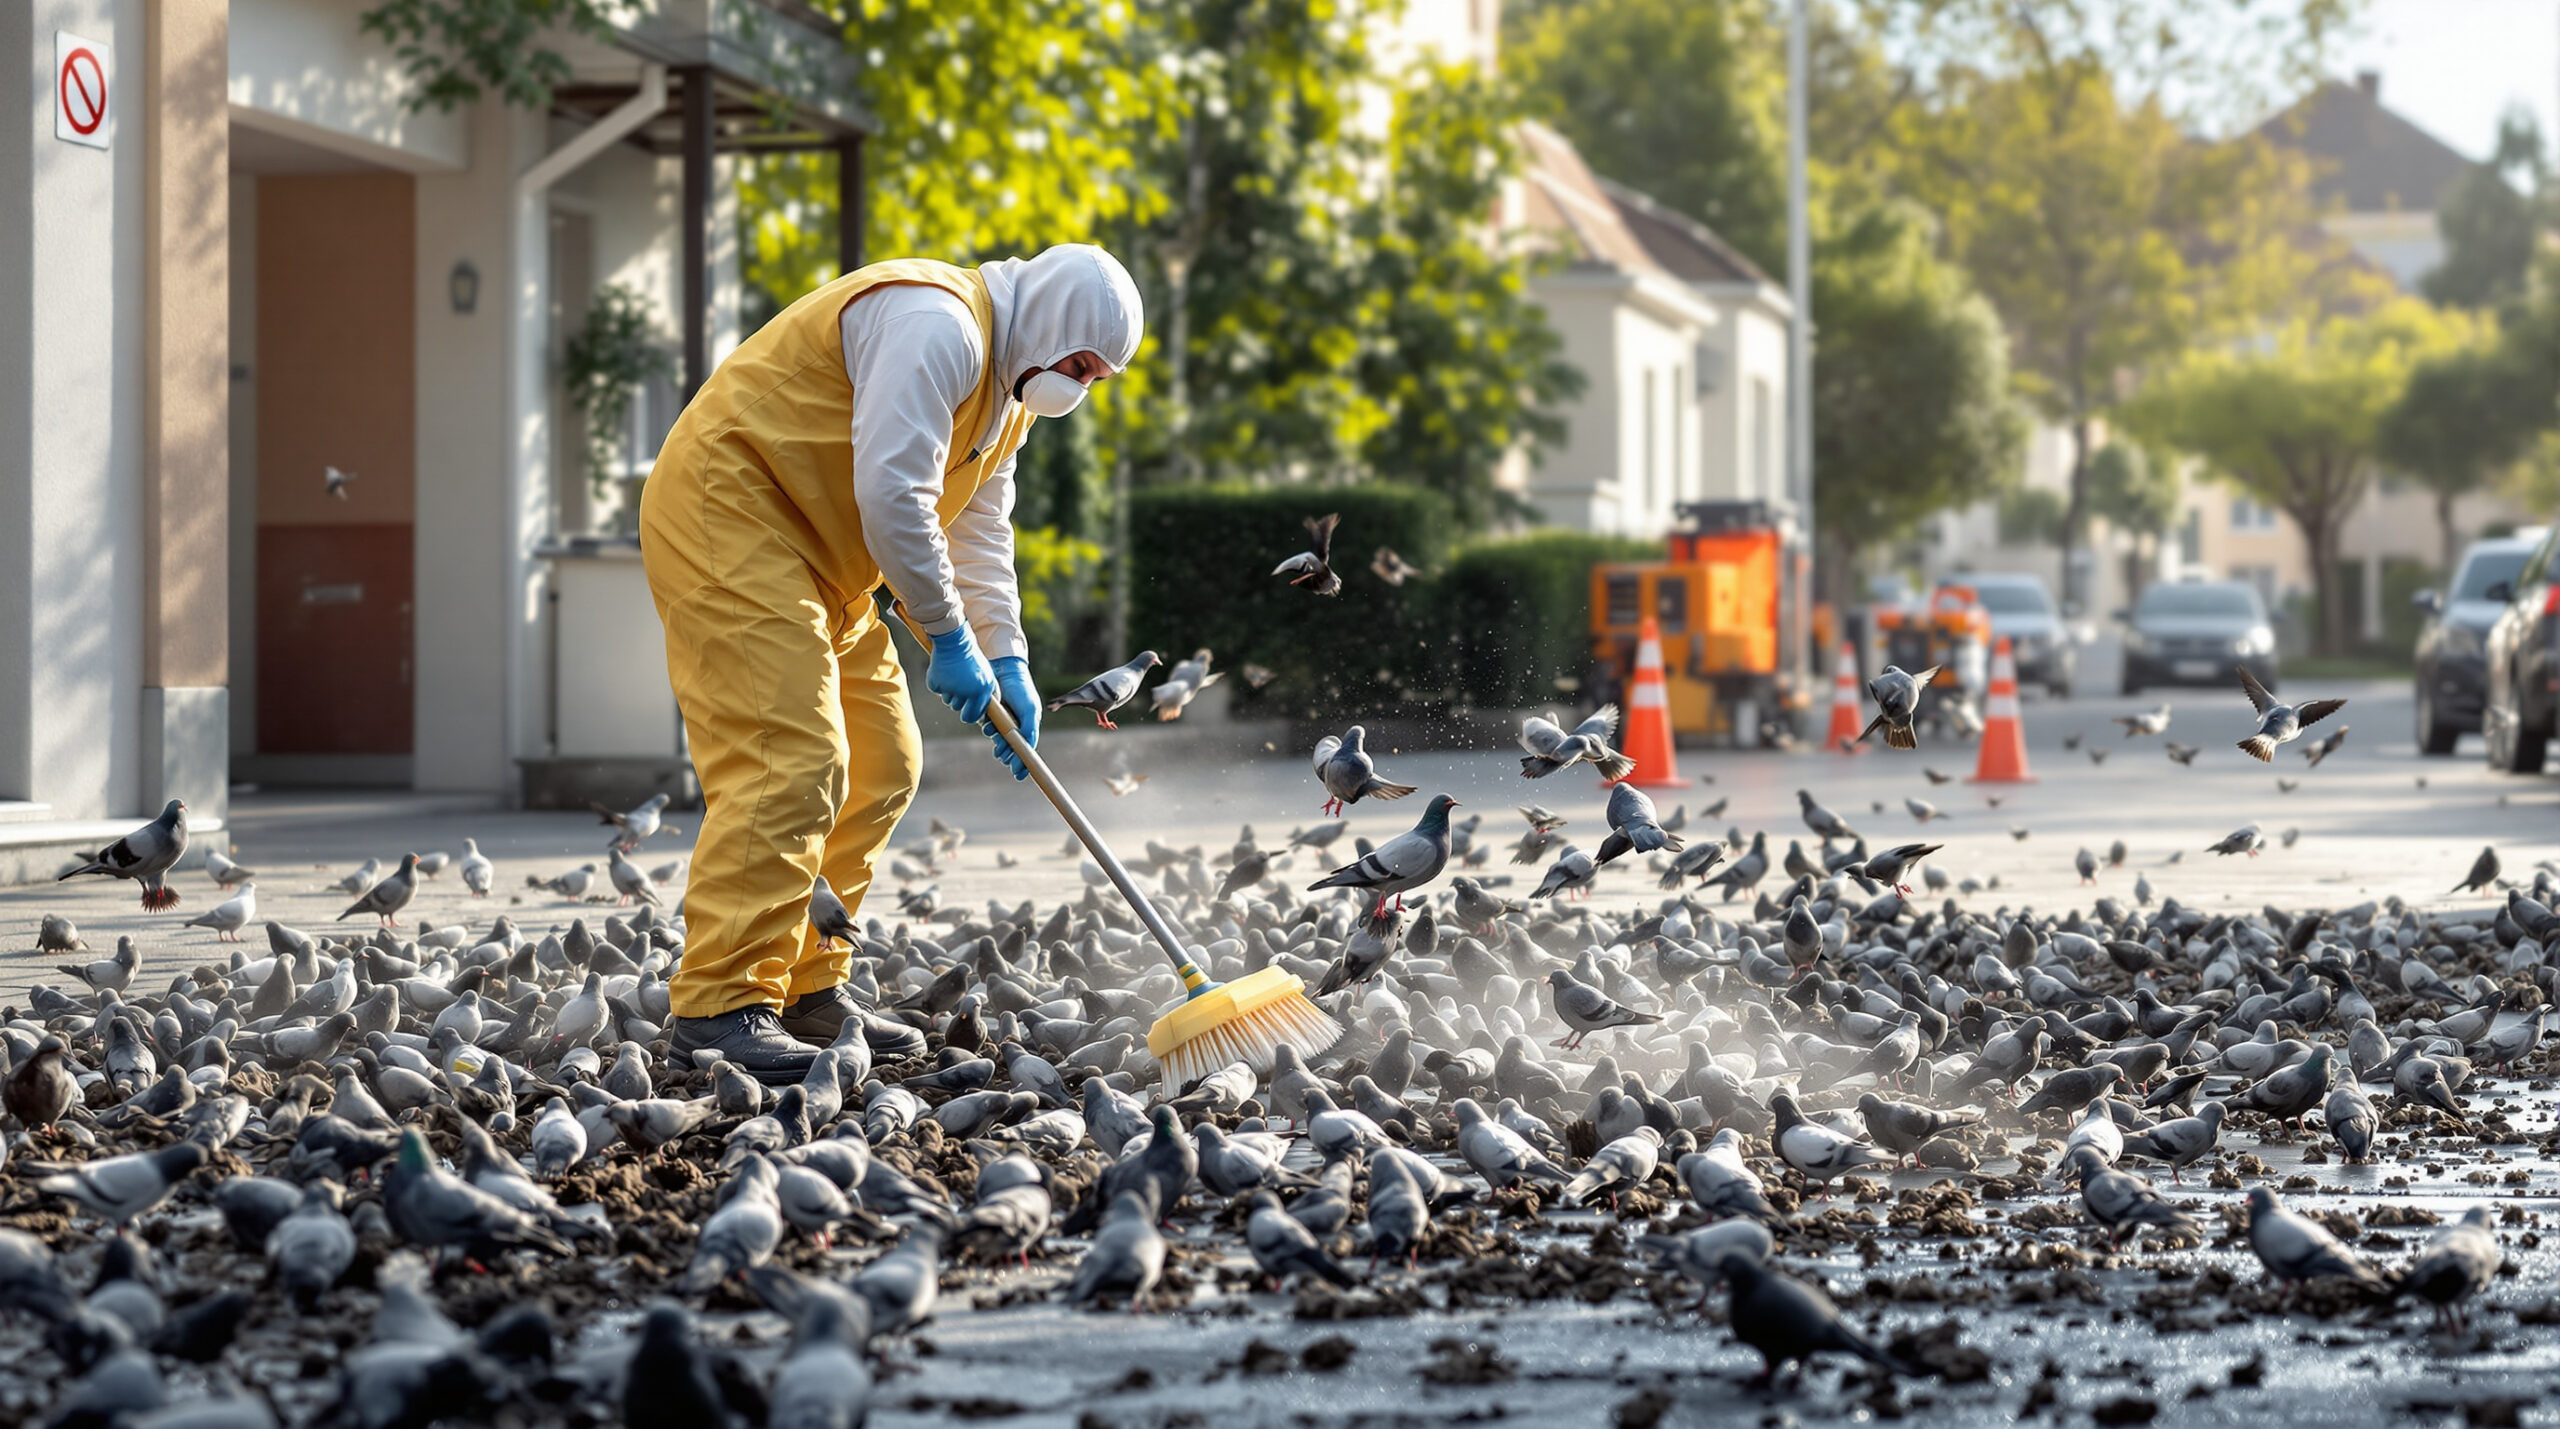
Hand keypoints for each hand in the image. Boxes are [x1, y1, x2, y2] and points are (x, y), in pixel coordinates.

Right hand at [925, 625, 996, 723]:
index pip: (974, 715)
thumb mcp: (986, 674)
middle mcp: (968, 692)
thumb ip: (986, 693)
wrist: (955, 640)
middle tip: (956, 692)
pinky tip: (943, 670)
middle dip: (957, 704)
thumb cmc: (971, 657)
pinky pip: (936, 690)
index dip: (969, 715)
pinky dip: (938, 683)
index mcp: (983, 690)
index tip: (966, 712)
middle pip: (958, 708)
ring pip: (947, 700)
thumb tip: (986, 711)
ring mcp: (951, 688)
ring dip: (948, 691)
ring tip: (952, 675)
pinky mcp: (937, 683)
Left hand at [985, 657, 1039, 780]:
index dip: (1024, 763)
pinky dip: (989, 730)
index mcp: (1028, 725)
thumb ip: (1029, 727)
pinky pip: (989, 727)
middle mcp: (1016, 725)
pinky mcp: (990, 714)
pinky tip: (988, 727)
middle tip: (1004, 759)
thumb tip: (1028, 746)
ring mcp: (1002, 720)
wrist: (1003, 669)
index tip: (1020, 776)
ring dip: (999, 746)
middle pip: (1013, 748)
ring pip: (1000, 740)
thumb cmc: (1020, 689)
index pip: (1027, 749)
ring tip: (998, 749)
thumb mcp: (1028, 708)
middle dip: (1009, 756)